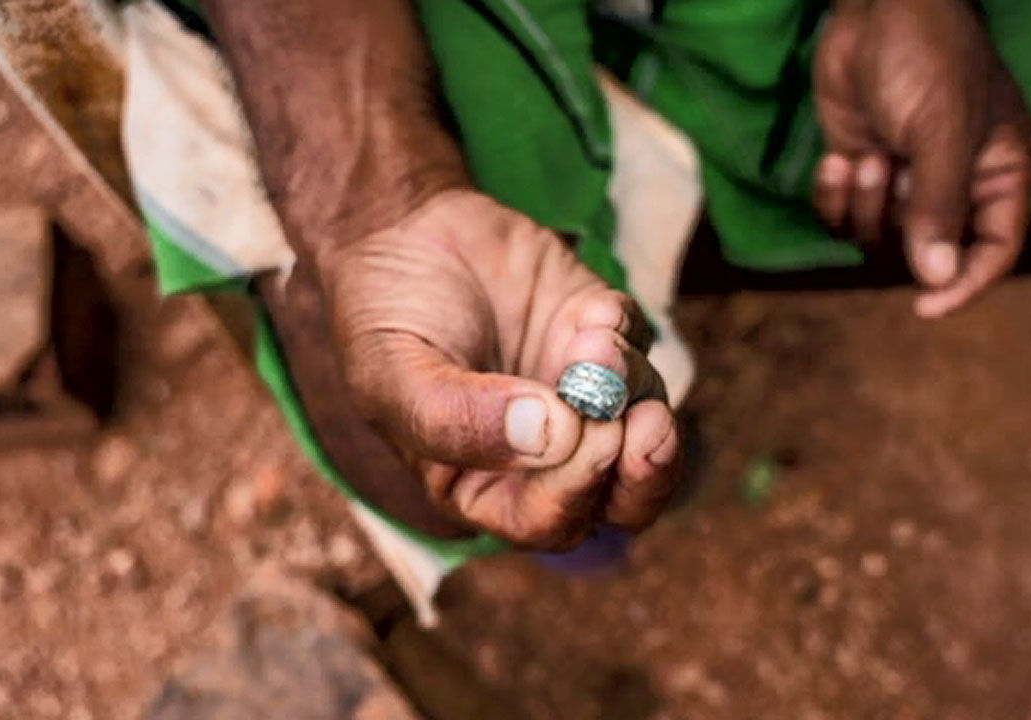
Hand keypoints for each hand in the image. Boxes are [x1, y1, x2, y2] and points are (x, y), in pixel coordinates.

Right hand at [316, 190, 679, 548]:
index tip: (581, 436)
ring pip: (646, 421)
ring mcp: (581, 394)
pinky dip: (626, 330)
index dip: (577, 492)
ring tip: (593, 338)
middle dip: (646, 470)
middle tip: (645, 423)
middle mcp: (545, 452)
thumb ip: (460, 421)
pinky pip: (643, 345)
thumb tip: (553, 437)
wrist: (399, 230)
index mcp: (486, 485)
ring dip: (633, 384)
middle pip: (622, 497)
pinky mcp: (603, 335)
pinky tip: (588, 309)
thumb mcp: (396, 379)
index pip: (552, 522)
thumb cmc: (384, 319)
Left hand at [814, 0, 1030, 316]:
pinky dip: (835, 195)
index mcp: (1000, 173)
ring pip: (881, 236)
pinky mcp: (863, 167)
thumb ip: (939, 207)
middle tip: (888, 172)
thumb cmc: (926, 59)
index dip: (964, 284)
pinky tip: (838, 158)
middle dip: (899, 221)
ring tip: (868, 154)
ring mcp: (906, 177)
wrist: (871, 9)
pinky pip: (845, 215)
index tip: (925, 307)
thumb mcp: (940, 133)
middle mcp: (956, 183)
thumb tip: (936, 278)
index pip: (995, 250)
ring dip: (866, 203)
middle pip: (928, 250)